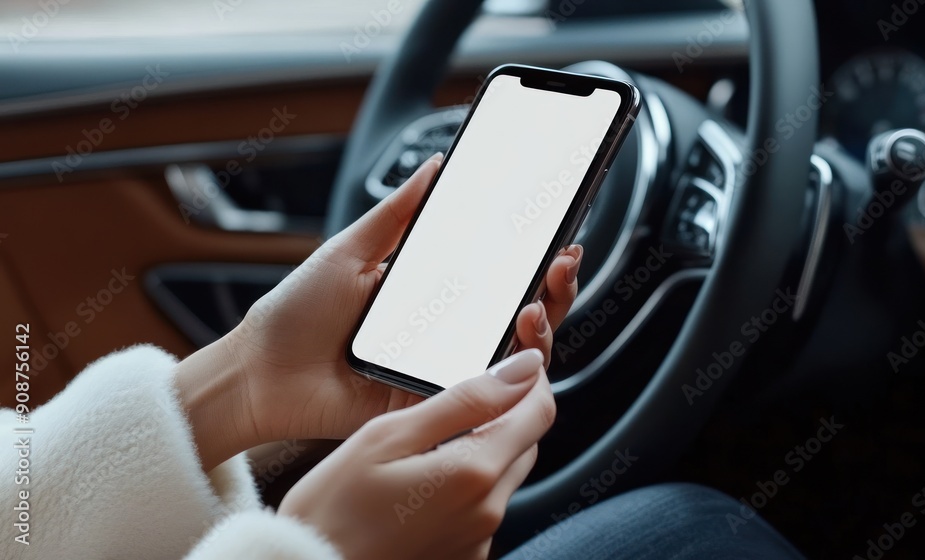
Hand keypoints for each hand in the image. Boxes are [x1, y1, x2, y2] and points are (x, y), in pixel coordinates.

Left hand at [174, 155, 581, 469]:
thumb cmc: (295, 315)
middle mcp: (444, 332)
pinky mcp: (431, 406)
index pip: (498, 274)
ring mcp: (441, 371)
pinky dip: (510, 378)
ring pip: (512, 356)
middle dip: (553, 288)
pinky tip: (520, 352)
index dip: (534, 258)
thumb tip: (437, 167)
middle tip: (561, 265)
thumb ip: (395, 213)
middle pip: (518, 313)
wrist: (258, 376)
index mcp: (430, 292)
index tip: (559, 235)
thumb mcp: (349, 252)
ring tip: (538, 305)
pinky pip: (482, 397)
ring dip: (541, 329)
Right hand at [277, 349, 553, 559]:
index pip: (539, 412)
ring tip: (433, 438)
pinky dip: (467, 484)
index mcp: (474, 473)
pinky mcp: (465, 556)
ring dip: (487, 447)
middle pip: (527, 443)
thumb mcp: (387, 436)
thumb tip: (523, 368)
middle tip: (466, 392)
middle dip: (509, 411)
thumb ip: (464, 400)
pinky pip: (483, 507)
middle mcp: (488, 511)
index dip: (531, 379)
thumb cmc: (332, 510)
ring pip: (506, 474)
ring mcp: (478, 539)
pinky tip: (422, 481)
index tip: (511, 360)